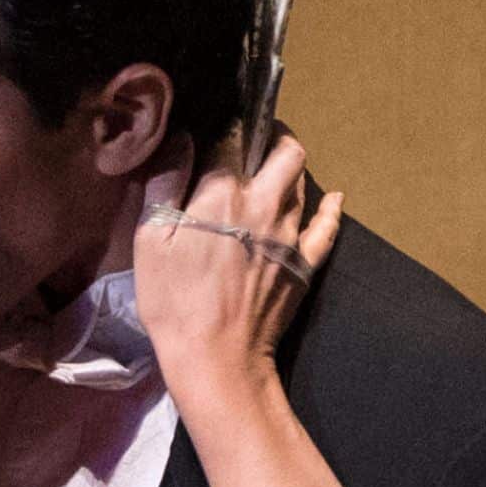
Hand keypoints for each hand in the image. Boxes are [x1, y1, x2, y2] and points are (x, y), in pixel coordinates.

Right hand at [131, 126, 342, 405]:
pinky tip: (335, 199)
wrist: (216, 357)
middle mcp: (264, 204)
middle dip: (274, 137)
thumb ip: (165, 183)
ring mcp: (290, 234)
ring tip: (275, 169)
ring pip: (303, 184)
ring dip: (291, 171)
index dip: (225, 129)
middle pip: (285, 153)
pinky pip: (328, 227)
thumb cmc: (174, 301)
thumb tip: (181, 140)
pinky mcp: (305, 263)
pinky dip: (332, 209)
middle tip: (257, 137)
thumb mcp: (150, 239)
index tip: (217, 128)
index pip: (231, 140)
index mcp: (222, 194)